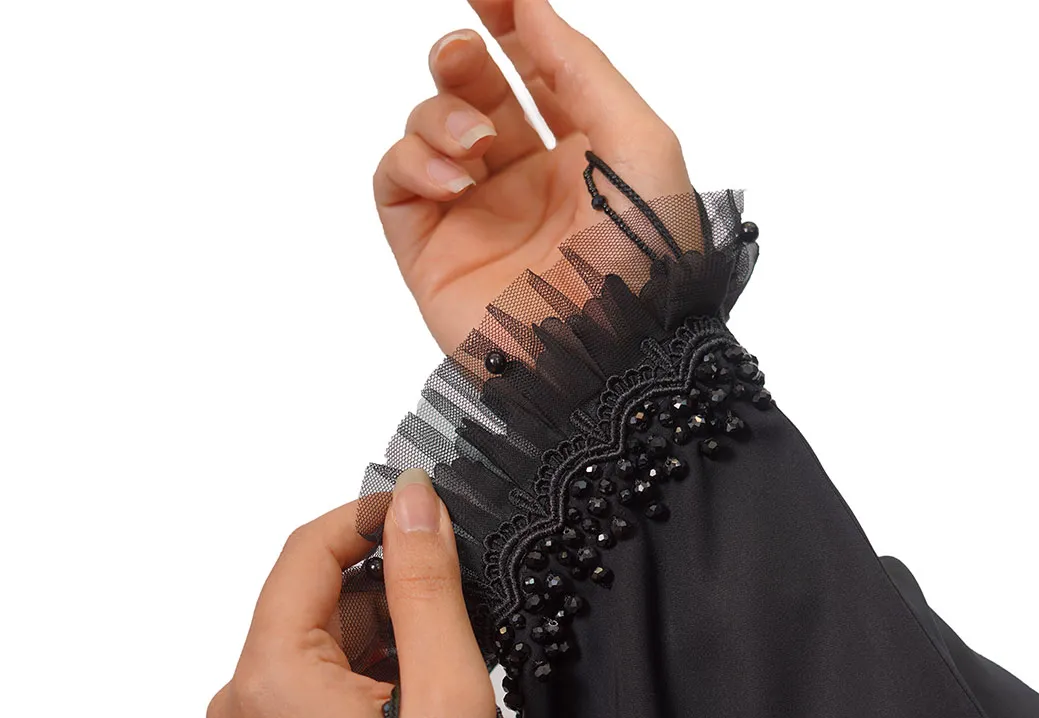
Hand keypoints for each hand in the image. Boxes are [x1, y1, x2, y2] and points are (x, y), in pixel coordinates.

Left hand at [206, 469, 493, 717]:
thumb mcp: (444, 683)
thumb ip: (425, 582)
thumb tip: (412, 499)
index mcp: (271, 676)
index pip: (307, 553)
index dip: (366, 517)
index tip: (419, 506)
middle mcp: (241, 696)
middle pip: (313, 596)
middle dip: (384, 584)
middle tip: (452, 598)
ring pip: (317, 636)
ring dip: (379, 629)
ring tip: (439, 661)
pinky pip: (311, 676)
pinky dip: (361, 666)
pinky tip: (411, 688)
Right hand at [374, 0, 690, 355]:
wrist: (606, 362)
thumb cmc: (644, 263)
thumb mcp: (640, 147)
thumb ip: (585, 69)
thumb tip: (533, 7)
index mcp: (582, 156)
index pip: (536, 70)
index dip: (509, 19)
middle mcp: (524, 182)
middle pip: (473, 92)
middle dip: (464, 57)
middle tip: (467, 54)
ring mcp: (474, 217)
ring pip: (427, 129)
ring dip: (441, 115)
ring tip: (476, 148)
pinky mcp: (430, 252)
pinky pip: (394, 181)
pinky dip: (412, 161)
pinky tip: (455, 181)